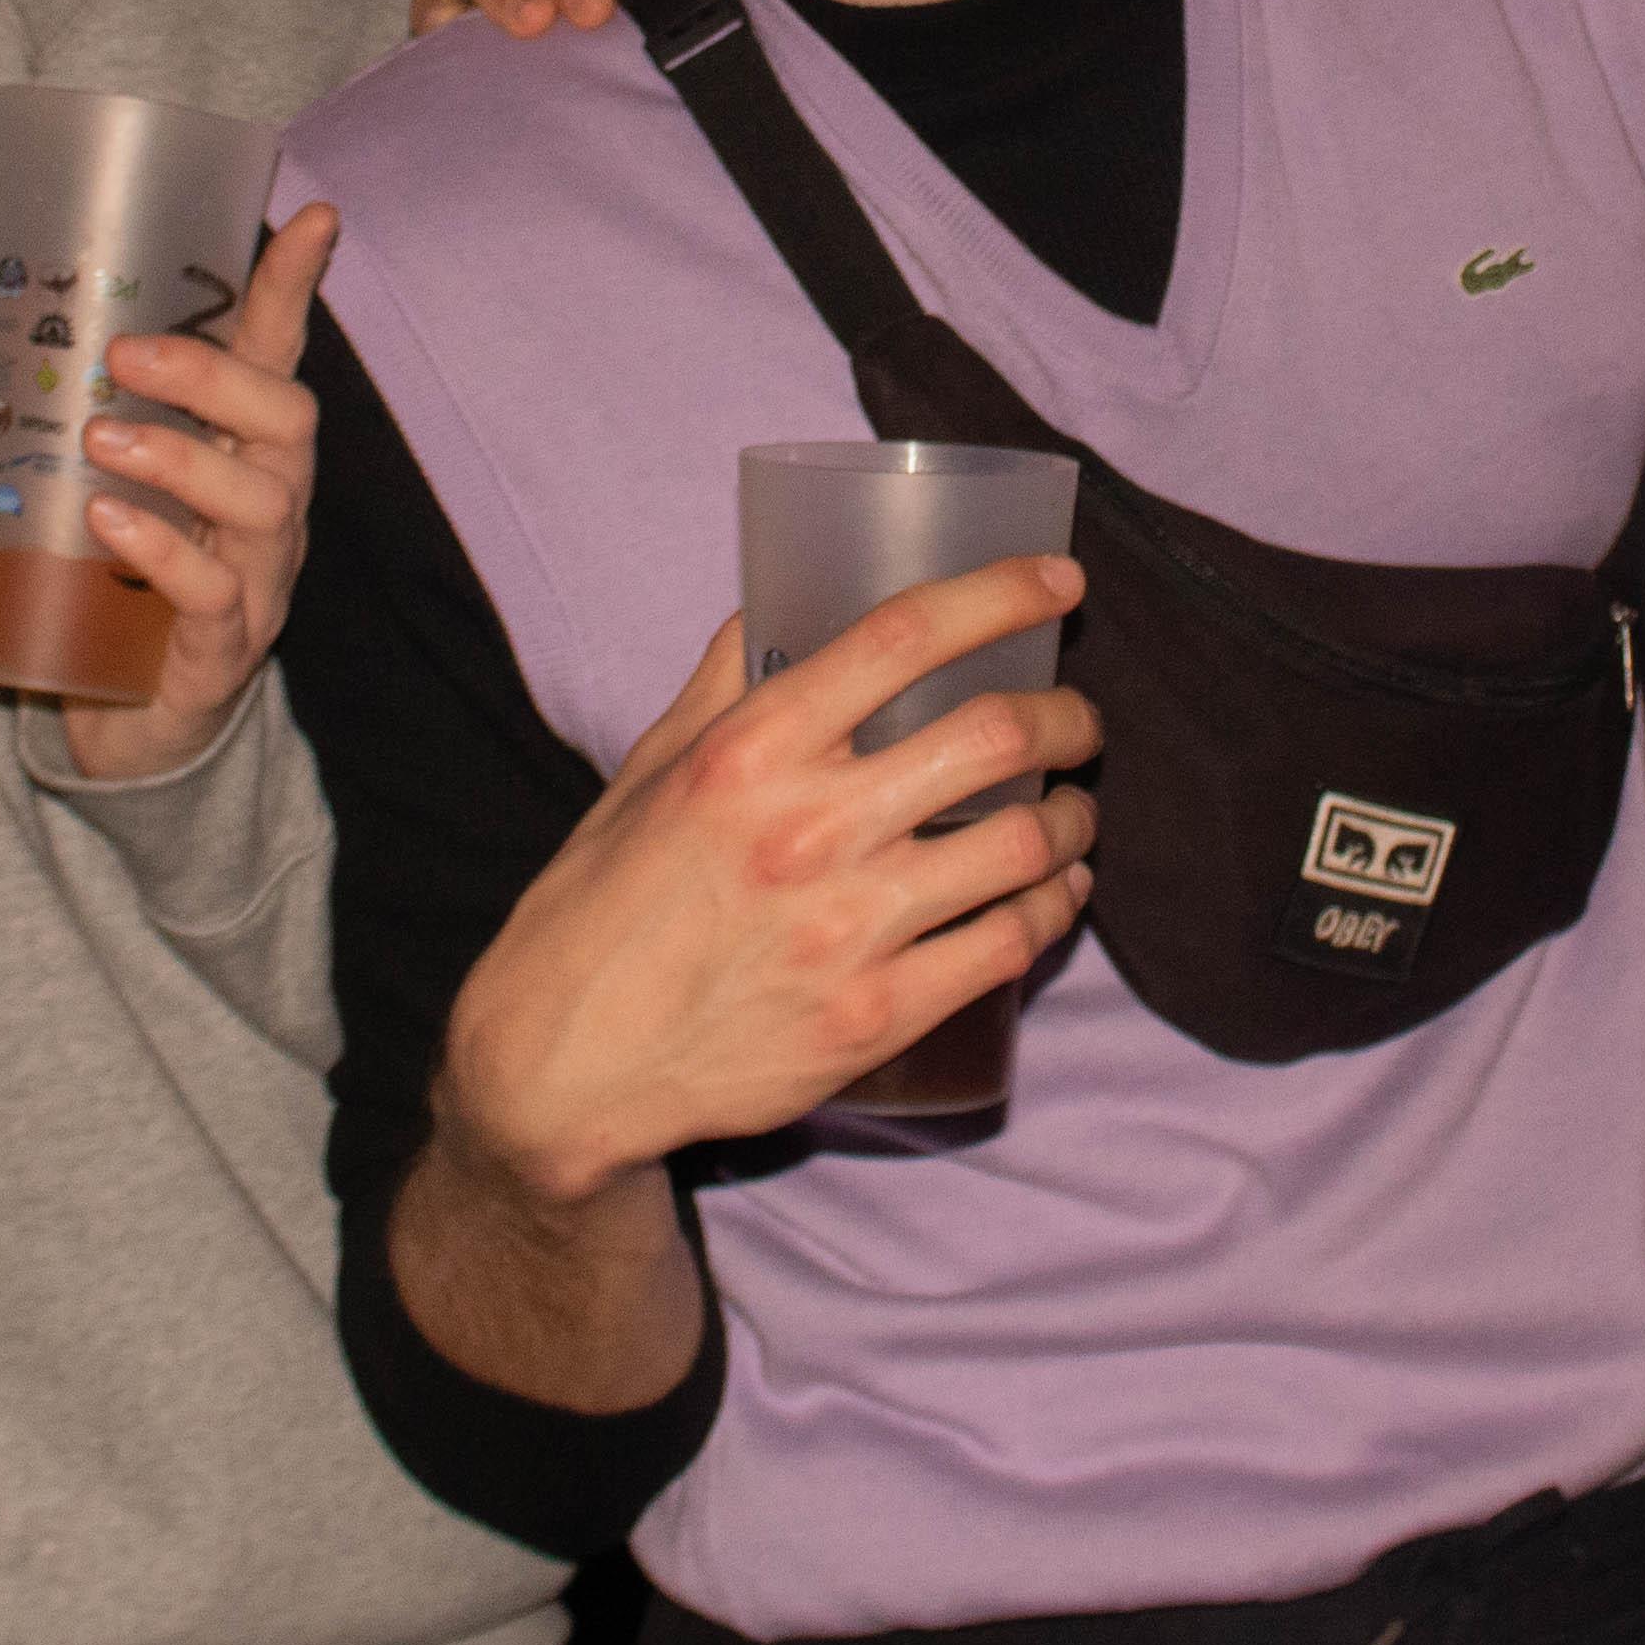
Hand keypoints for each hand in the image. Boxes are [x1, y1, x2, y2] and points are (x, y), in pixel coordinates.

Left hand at [48, 201, 340, 781]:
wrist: (126, 725)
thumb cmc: (118, 584)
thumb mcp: (111, 487)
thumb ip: (88, 420)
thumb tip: (4, 325)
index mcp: (246, 455)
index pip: (277, 356)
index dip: (294, 289)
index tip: (314, 215)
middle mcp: (271, 507)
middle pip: (289, 420)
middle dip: (215, 376)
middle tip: (126, 356)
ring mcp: (259, 579)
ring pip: (261, 502)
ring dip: (181, 459)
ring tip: (100, 441)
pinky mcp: (224, 647)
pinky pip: (213, 592)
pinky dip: (164, 550)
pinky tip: (109, 524)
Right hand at [431, 557, 1099, 1205]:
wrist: (566, 1063)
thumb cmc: (604, 904)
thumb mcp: (648, 771)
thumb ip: (723, 684)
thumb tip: (777, 605)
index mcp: (751, 752)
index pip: (902, 637)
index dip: (999, 594)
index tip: (1058, 581)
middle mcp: (807, 830)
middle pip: (994, 735)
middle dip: (1066, 715)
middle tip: (1077, 719)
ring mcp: (847, 930)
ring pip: (1023, 846)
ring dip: (1073, 817)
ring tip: (1074, 809)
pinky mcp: (873, 1016)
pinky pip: (1008, 946)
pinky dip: (1055, 908)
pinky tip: (1060, 891)